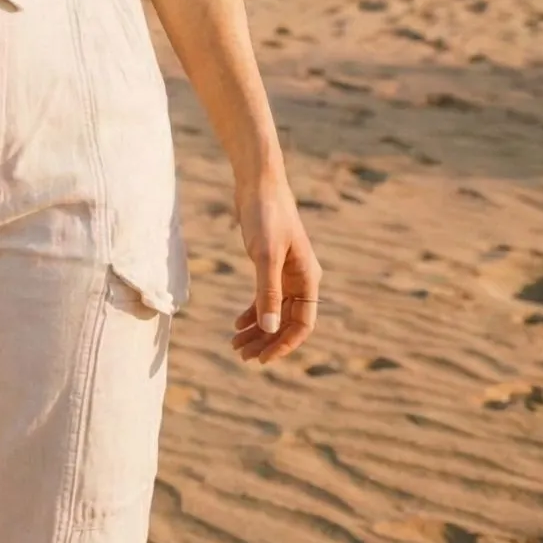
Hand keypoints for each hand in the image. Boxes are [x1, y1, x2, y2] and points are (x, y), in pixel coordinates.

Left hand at [231, 171, 321, 365]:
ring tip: (235, 345)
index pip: (302, 324)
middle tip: (242, 355)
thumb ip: (267, 291)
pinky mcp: (270, 264)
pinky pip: (265, 296)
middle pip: (286, 321)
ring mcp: (286, 272)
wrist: (258, 183)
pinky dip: (253, 311)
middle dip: (266, 341)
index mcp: (307, 278)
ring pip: (274, 311)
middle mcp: (300, 278)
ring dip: (258, 330)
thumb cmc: (266, 215)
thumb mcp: (265, 255)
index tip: (262, 359)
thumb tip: (268, 328)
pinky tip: (237, 324)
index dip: (283, 344)